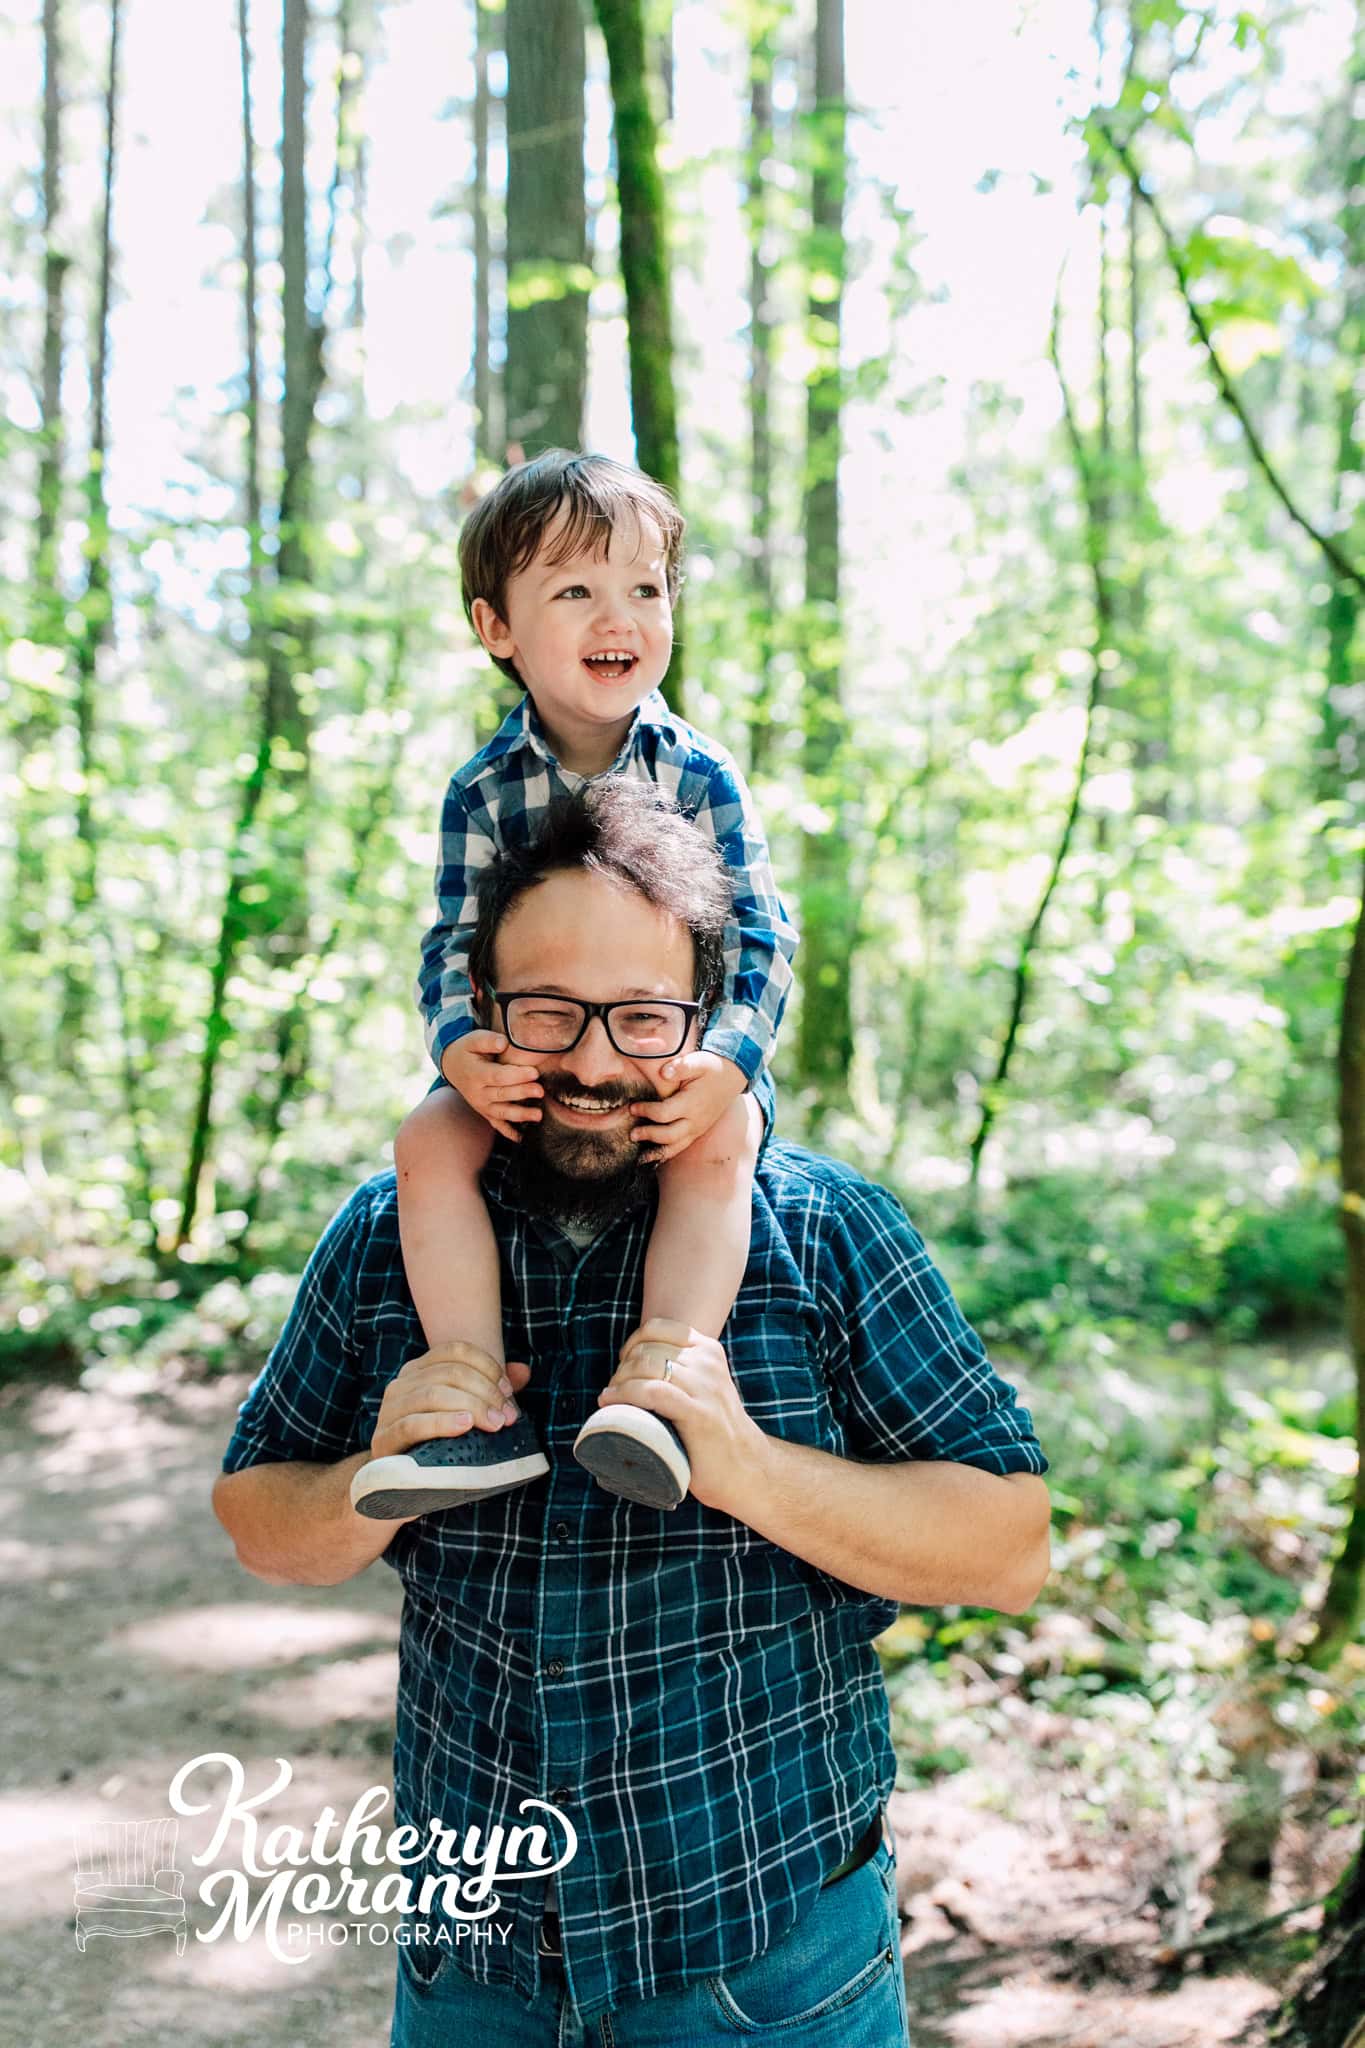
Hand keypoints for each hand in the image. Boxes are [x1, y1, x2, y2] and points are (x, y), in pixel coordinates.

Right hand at [368, 1344, 532, 1464]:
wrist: (400, 1489)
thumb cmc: (438, 1446)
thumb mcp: (467, 1415)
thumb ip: (492, 1391)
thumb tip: (524, 1371)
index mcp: (420, 1370)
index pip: (456, 1351)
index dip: (487, 1366)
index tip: (509, 1391)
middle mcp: (401, 1383)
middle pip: (450, 1372)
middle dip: (486, 1391)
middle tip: (508, 1417)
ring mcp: (389, 1410)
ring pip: (433, 1394)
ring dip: (471, 1406)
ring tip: (494, 1424)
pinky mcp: (384, 1440)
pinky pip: (412, 1424)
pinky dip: (441, 1422)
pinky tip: (464, 1425)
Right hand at [442, 1030, 541, 1143]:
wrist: (452, 1065)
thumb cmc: (468, 1050)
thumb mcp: (473, 1039)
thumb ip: (488, 1040)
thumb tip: (503, 1043)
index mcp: (476, 1073)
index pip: (498, 1076)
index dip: (516, 1075)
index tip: (534, 1072)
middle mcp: (477, 1093)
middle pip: (502, 1094)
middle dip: (522, 1093)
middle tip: (540, 1091)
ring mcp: (481, 1105)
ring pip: (501, 1112)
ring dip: (520, 1115)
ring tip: (538, 1115)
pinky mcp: (485, 1112)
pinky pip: (496, 1124)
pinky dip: (508, 1132)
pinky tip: (522, 1139)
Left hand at [596, 1318, 764, 1515]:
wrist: (746, 1469)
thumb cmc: (714, 1431)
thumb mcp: (704, 1387)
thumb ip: (683, 1370)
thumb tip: (636, 1363)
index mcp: (708, 1351)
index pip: (657, 1328)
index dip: (631, 1344)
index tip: (623, 1365)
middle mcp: (708, 1363)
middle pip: (647, 1349)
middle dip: (622, 1368)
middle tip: (614, 1390)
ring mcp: (705, 1387)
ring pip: (645, 1366)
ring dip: (619, 1381)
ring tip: (611, 1398)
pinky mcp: (697, 1413)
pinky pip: (651, 1391)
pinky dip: (623, 1394)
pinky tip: (609, 1402)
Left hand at [630, 1050, 746, 1164]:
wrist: (731, 1078)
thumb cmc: (711, 1068)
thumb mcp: (700, 1061)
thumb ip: (682, 1066)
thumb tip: (664, 1072)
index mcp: (692, 1103)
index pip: (664, 1113)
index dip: (646, 1111)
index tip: (632, 1107)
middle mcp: (695, 1121)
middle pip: (668, 1135)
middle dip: (648, 1135)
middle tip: (632, 1134)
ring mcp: (697, 1129)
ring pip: (675, 1147)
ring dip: (655, 1151)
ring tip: (639, 1154)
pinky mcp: (696, 1132)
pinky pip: (680, 1147)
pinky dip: (665, 1154)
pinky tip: (652, 1158)